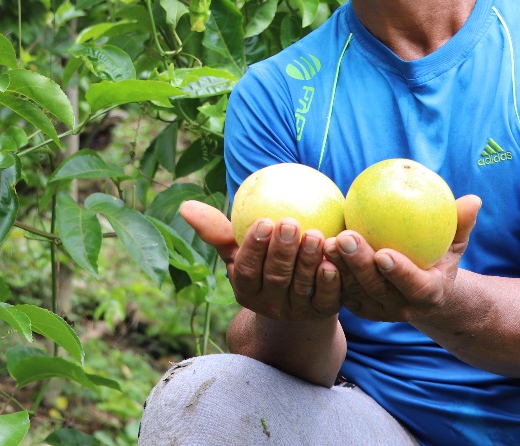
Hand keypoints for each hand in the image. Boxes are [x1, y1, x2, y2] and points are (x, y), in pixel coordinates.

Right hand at [179, 200, 341, 321]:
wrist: (296, 298)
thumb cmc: (261, 263)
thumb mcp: (238, 249)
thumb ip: (216, 231)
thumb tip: (186, 206)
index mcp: (245, 289)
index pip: (246, 270)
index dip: (255, 248)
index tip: (264, 222)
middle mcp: (269, 305)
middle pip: (275, 278)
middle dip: (282, 252)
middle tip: (289, 223)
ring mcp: (297, 312)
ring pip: (302, 287)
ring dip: (308, 261)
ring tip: (315, 234)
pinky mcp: (323, 313)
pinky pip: (327, 297)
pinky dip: (330, 281)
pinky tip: (333, 260)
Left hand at [326, 194, 481, 321]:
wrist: (423, 294)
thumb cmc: (439, 259)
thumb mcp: (454, 244)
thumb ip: (461, 225)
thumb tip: (473, 199)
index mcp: (427, 293)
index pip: (413, 286)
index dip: (399, 273)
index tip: (384, 254)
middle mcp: (400, 307)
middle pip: (376, 288)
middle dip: (359, 264)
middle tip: (345, 237)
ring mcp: (376, 309)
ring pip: (352, 289)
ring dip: (337, 267)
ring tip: (325, 241)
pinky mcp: (356, 306)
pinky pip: (338, 289)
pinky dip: (326, 271)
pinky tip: (314, 248)